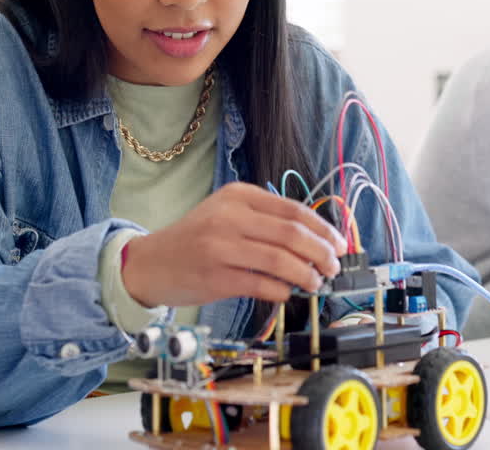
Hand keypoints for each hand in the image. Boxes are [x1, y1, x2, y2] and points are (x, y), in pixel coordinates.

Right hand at [122, 182, 345, 306]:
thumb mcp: (226, 214)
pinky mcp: (215, 277)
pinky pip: (262, 285)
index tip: (339, 245)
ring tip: (314, 284)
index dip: (324, 230)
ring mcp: (220, 247)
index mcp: (238, 195)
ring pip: (281, 260)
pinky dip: (282, 291)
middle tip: (332, 268)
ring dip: (306, 276)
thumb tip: (315, 240)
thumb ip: (264, 220)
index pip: (293, 210)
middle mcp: (229, 217)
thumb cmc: (195, 240)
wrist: (150, 263)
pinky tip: (287, 293)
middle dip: (322, 254)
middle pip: (292, 234)